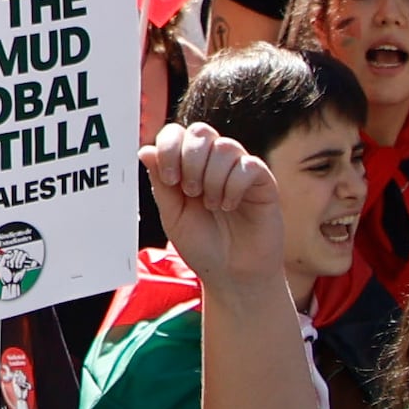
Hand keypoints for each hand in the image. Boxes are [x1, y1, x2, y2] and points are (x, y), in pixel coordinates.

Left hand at [148, 122, 286, 300]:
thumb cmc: (202, 245)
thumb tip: (145, 149)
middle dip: (190, 159)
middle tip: (190, 191)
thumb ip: (160, 182)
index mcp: (189, 166)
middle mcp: (215, 163)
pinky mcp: (263, 183)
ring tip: (211, 205)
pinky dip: (234, 186)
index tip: (169, 179)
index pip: (177, 134)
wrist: (231, 276)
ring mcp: (240, 170)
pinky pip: (249, 166)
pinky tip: (229, 206)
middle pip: (201, 132)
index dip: (170, 147)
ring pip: (225, 147)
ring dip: (211, 178)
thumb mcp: (172, 215)